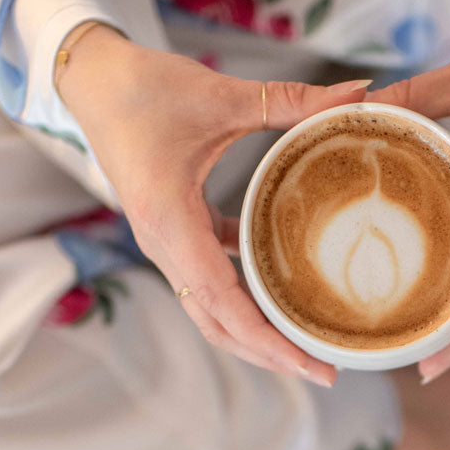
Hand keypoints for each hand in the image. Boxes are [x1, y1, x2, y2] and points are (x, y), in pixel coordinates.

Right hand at [57, 25, 370, 385]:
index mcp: (169, 223)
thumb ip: (293, 100)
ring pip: (211, 308)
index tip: (309, 363)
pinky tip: (283, 288)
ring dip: (256, 331)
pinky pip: (208, 277)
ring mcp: (165, 242)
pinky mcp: (172, 231)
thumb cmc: (143, 86)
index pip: (222, 303)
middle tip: (325, 370)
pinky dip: (243, 293)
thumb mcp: (222, 95)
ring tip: (306, 344)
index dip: (267, 340)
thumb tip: (359, 92)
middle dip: (268, 354)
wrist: (90, 78)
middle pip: (217, 324)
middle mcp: (163, 245)